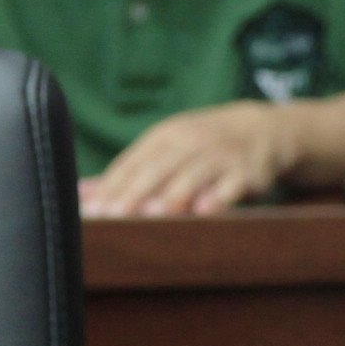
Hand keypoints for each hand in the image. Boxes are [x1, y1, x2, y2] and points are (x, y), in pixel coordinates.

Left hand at [81, 102, 297, 215]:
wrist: (265, 130)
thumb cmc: (204, 146)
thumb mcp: (167, 148)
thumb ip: (128, 173)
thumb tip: (79, 195)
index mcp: (165, 137)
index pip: (132, 163)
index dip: (113, 187)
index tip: (93, 211)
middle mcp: (191, 142)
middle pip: (158, 169)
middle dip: (136, 193)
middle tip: (114, 215)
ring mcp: (221, 156)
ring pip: (193, 176)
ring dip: (173, 195)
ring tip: (152, 215)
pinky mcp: (248, 171)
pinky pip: (232, 185)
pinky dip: (219, 196)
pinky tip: (204, 209)